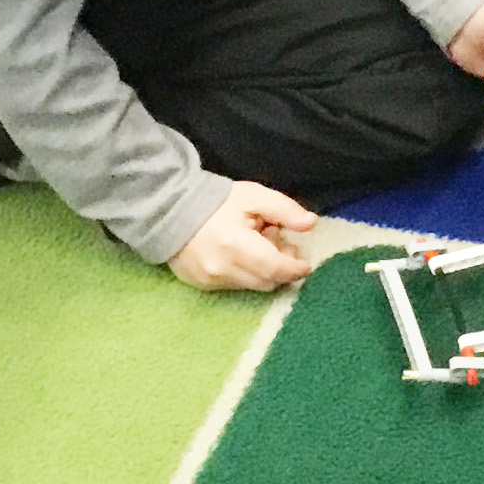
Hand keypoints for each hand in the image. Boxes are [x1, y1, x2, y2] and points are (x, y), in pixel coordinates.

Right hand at [170, 179, 316, 291]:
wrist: (172, 209)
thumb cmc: (218, 201)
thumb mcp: (255, 197)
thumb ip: (285, 210)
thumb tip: (311, 223)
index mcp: (235, 245)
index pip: (274, 269)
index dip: (295, 269)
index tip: (307, 263)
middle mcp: (221, 268)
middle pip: (265, 281)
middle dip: (283, 270)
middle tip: (286, 248)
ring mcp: (208, 279)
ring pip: (251, 286)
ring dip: (265, 272)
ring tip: (263, 246)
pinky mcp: (200, 284)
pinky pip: (233, 286)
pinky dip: (247, 274)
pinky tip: (244, 254)